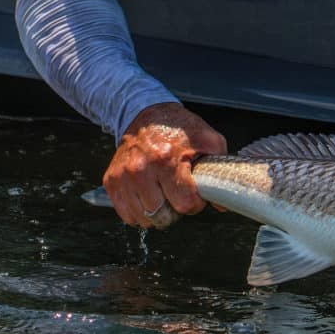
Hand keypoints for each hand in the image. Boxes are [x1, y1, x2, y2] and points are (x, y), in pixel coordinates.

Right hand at [102, 102, 226, 229]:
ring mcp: (123, 177)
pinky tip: (148, 196)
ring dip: (157, 212)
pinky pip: (127, 215)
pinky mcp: (111, 181)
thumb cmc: (178, 128)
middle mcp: (141, 170)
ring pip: (144, 219)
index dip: (195, 203)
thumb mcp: (208, 140)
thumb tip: (223, 204)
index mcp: (166, 159)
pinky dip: (139, 212)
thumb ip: (220, 171)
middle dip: (175, 209)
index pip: (185, 204)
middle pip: (163, 216)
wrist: (146, 114)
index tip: (194, 194)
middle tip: (178, 193)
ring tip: (163, 193)